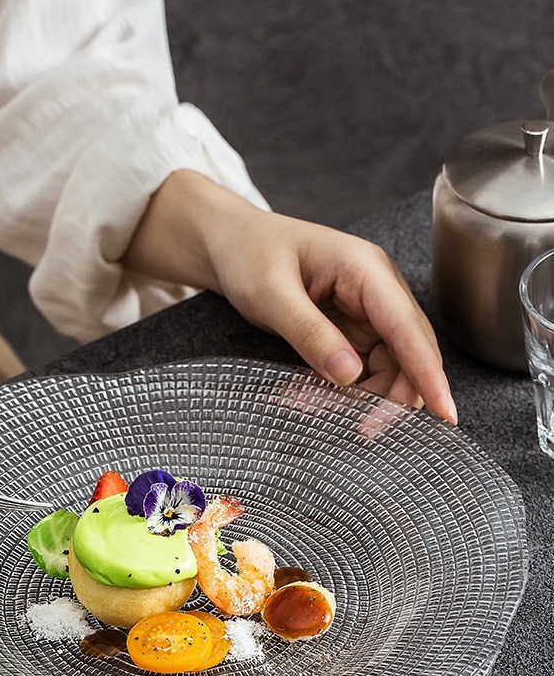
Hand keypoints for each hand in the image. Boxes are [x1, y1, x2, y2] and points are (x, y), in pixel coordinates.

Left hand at [122, 171, 456, 423]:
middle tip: (359, 432)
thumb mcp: (270, 294)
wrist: (229, 243)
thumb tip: (350, 375)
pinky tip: (305, 397)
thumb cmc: (249, 254)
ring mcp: (368, 312)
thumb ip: (309, 333)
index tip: (445, 414)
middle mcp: (378, 291)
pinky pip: (361, 371)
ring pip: (386, 370)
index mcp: (366, 270)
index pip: (409, 329)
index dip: (429, 375)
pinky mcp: (352, 330)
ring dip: (357, 400)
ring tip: (307, 408)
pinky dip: (339, 392)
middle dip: (389, 398)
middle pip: (408, 355)